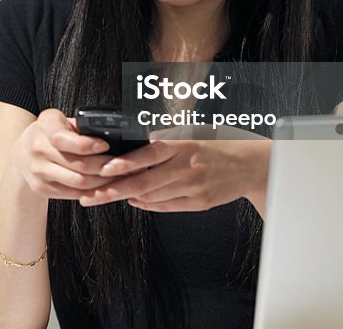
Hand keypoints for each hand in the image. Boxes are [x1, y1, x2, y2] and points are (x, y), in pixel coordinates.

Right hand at [10, 109, 117, 198]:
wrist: (22, 153)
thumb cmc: (50, 133)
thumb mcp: (62, 121)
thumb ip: (81, 128)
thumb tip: (114, 139)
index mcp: (45, 124)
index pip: (66, 139)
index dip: (89, 145)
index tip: (107, 145)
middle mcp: (37, 147)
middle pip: (79, 164)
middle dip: (106, 167)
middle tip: (124, 166)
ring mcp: (38, 170)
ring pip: (79, 182)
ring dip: (103, 182)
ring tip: (118, 177)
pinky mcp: (41, 188)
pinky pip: (73, 193)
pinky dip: (92, 191)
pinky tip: (103, 186)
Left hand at [77, 139, 271, 213]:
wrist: (250, 164)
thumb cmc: (216, 146)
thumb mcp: (191, 135)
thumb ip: (164, 142)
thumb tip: (135, 149)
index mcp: (183, 145)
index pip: (149, 153)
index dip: (126, 163)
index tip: (105, 168)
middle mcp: (187, 167)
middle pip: (145, 181)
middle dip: (114, 190)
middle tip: (91, 195)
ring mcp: (194, 187)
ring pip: (153, 196)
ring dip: (128, 196)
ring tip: (105, 195)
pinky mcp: (200, 203)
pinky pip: (167, 206)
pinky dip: (148, 204)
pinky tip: (134, 200)